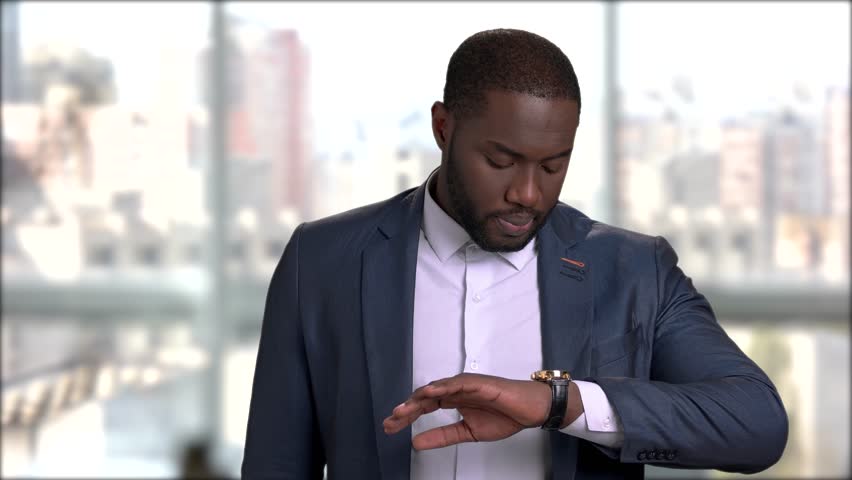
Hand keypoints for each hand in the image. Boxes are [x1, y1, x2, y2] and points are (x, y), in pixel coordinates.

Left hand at [382, 373, 553, 449]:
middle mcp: (455, 390)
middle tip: (391, 421)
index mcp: (452, 400)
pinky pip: (457, 383)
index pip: (423, 406)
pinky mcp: (478, 382)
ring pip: (436, 389)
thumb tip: (416, 443)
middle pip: (424, 397)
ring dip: (419, 398)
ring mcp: (465, 384)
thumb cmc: (504, 415)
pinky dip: (443, 387)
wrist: (530, 410)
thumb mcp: (467, 432)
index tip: (390, 427)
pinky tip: (430, 393)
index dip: (406, 416)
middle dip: (407, 409)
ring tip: (404, 409)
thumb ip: (442, 436)